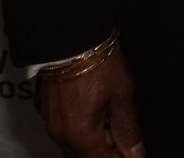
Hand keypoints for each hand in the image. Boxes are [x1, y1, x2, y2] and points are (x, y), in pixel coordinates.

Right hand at [35, 43, 142, 157]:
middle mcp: (61, 135)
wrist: (70, 36)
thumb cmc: (98, 62)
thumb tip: (135, 154)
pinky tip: (98, 113)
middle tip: (125, 139)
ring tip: (113, 121)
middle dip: (107, 152)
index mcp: (80, 134)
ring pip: (75, 147)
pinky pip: (66, 133)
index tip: (133, 153)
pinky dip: (83, 131)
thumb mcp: (121, 94)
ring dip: (95, 142)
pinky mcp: (47, 111)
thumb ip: (127, 129)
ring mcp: (51, 123)